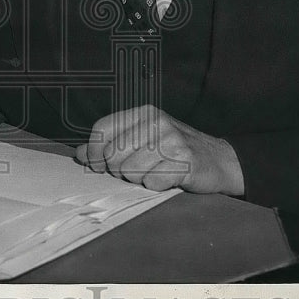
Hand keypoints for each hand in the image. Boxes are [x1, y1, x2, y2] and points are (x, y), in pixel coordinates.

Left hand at [74, 104, 244, 194]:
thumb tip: (79, 154)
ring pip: (130, 171)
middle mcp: (156, 121)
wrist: (220, 160)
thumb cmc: (175, 151)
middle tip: (137, 170)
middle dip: (119, 171)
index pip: (102, 129)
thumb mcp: (143, 139)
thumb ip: (112, 144)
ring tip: (155, 172)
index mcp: (143, 112)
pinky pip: (152, 183)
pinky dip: (157, 186)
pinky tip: (169, 179)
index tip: (96, 166)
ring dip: (140, 180)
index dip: (93, 152)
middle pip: (112, 154)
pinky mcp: (184, 160)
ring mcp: (171, 139)